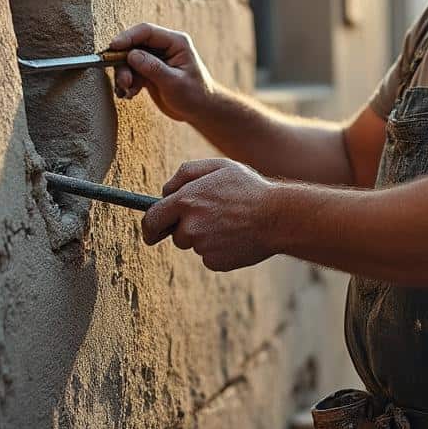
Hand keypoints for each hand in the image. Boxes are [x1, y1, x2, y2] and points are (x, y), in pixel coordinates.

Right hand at [108, 23, 214, 121]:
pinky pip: (131, 72)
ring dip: (124, 75)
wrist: (200, 110)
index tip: (113, 47)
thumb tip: (131, 55)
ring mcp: (155, 59)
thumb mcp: (174, 82)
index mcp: (175, 42)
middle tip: (123, 82)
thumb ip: (153, 68)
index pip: (146, 31)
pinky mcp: (148, 71)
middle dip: (123, 62)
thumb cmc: (195, 94)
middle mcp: (163, 47)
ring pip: (129, 60)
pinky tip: (129, 94)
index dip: (127, 37)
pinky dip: (127, 83)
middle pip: (134, 45)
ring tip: (127, 91)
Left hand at [141, 158, 280, 271]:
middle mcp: (190, 226)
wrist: (278, 217)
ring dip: (205, 237)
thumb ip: (186, 173)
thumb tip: (164, 191)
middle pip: (175, 234)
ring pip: (194, 245)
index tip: (150, 232)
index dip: (149, 227)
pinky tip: (235, 237)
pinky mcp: (215, 262)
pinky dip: (218, 249)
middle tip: (208, 219)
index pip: (152, 219)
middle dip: (185, 228)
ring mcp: (202, 247)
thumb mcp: (219, 166)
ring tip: (230, 223)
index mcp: (186, 200)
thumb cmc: (248, 188)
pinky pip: (208, 257)